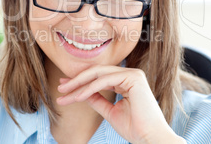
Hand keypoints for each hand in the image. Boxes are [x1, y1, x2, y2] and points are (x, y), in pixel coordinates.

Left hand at [56, 65, 184, 143]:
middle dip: (76, 80)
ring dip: (79, 84)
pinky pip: (105, 80)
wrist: (150, 138)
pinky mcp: (134, 77)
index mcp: (126, 80)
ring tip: (64, 92)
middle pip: (96, 72)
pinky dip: (89, 88)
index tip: (64, 87)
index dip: (80, 81)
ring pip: (98, 74)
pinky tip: (78, 96)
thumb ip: (96, 100)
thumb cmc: (134, 127)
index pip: (98, 77)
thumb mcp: (110, 111)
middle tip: (60, 88)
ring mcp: (133, 74)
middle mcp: (130, 74)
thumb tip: (80, 92)